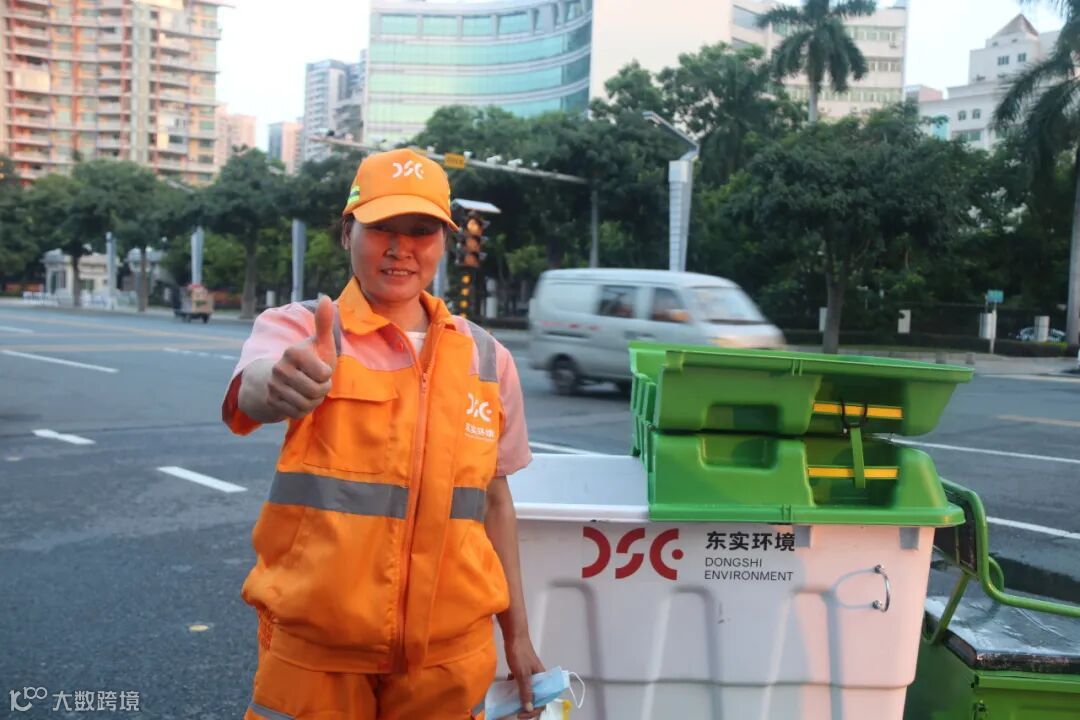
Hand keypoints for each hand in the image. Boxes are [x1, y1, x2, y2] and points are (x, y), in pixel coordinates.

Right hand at [265, 295, 336, 419]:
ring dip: (313, 400)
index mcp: (293, 352)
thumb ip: (323, 323)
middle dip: (321, 389)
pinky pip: (297, 413)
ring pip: (307, 403)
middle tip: (315, 382)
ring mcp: (273, 385)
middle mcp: (279, 368)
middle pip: (316, 391)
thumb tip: (325, 297)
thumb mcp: (320, 343)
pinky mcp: (271, 401)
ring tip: (308, 390)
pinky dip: (303, 409)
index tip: (320, 368)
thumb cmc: (311, 359)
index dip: (327, 375)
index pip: (323, 374)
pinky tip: (300, 399)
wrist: (287, 379)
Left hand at [504, 634, 544, 718]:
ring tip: (510, 699)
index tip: (520, 714)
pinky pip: (521, 683)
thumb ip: (526, 691)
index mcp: (543, 679)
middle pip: (536, 697)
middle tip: (515, 709)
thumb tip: (529, 708)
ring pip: (528, 690)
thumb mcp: (522, 674)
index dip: (533, 710)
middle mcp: (539, 678)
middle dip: (526, 705)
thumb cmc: (519, 653)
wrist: (514, 635)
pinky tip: (508, 682)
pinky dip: (515, 686)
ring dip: (519, 696)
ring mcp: (531, 674)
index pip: (543, 701)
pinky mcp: (523, 670)